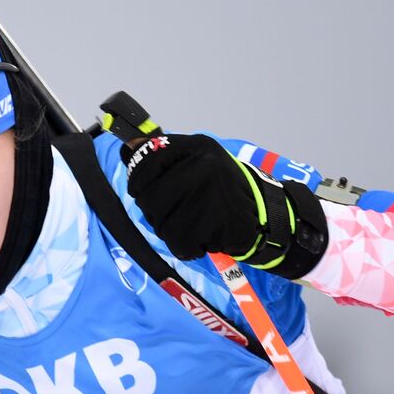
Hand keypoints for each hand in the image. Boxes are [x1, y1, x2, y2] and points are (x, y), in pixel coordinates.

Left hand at [122, 133, 327, 277]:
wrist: (265, 215)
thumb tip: (128, 147)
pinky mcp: (213, 223)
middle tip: (176, 212)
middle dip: (156, 211)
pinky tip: (202, 237)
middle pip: (148, 197)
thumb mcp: (199, 160)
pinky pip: (178, 242)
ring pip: (160, 223)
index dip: (139, 181)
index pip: (144, 161)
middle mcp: (202, 166)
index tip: (145, 189)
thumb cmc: (223, 189)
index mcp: (197, 146)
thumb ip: (164, 157)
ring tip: (192, 224)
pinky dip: (186, 246)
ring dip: (171, 230)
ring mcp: (208, 194)